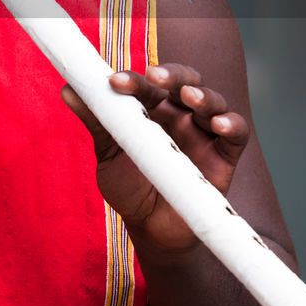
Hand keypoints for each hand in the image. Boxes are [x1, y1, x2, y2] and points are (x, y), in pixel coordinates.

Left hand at [61, 63, 250, 257]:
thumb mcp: (110, 153)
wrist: (152, 231)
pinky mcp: (224, 156)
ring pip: (212, 102)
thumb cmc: (130, 186)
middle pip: (184, 81)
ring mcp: (203, 133)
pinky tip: (219, 124)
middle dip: (171, 75)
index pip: (146, 84)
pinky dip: (232, 124)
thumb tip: (68, 88)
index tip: (113, 82)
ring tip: (189, 97)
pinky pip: (236, 133)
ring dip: (203, 95)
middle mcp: (180, 114)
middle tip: (154, 77)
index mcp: (152, 107)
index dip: (132, 79)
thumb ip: (97, 120)